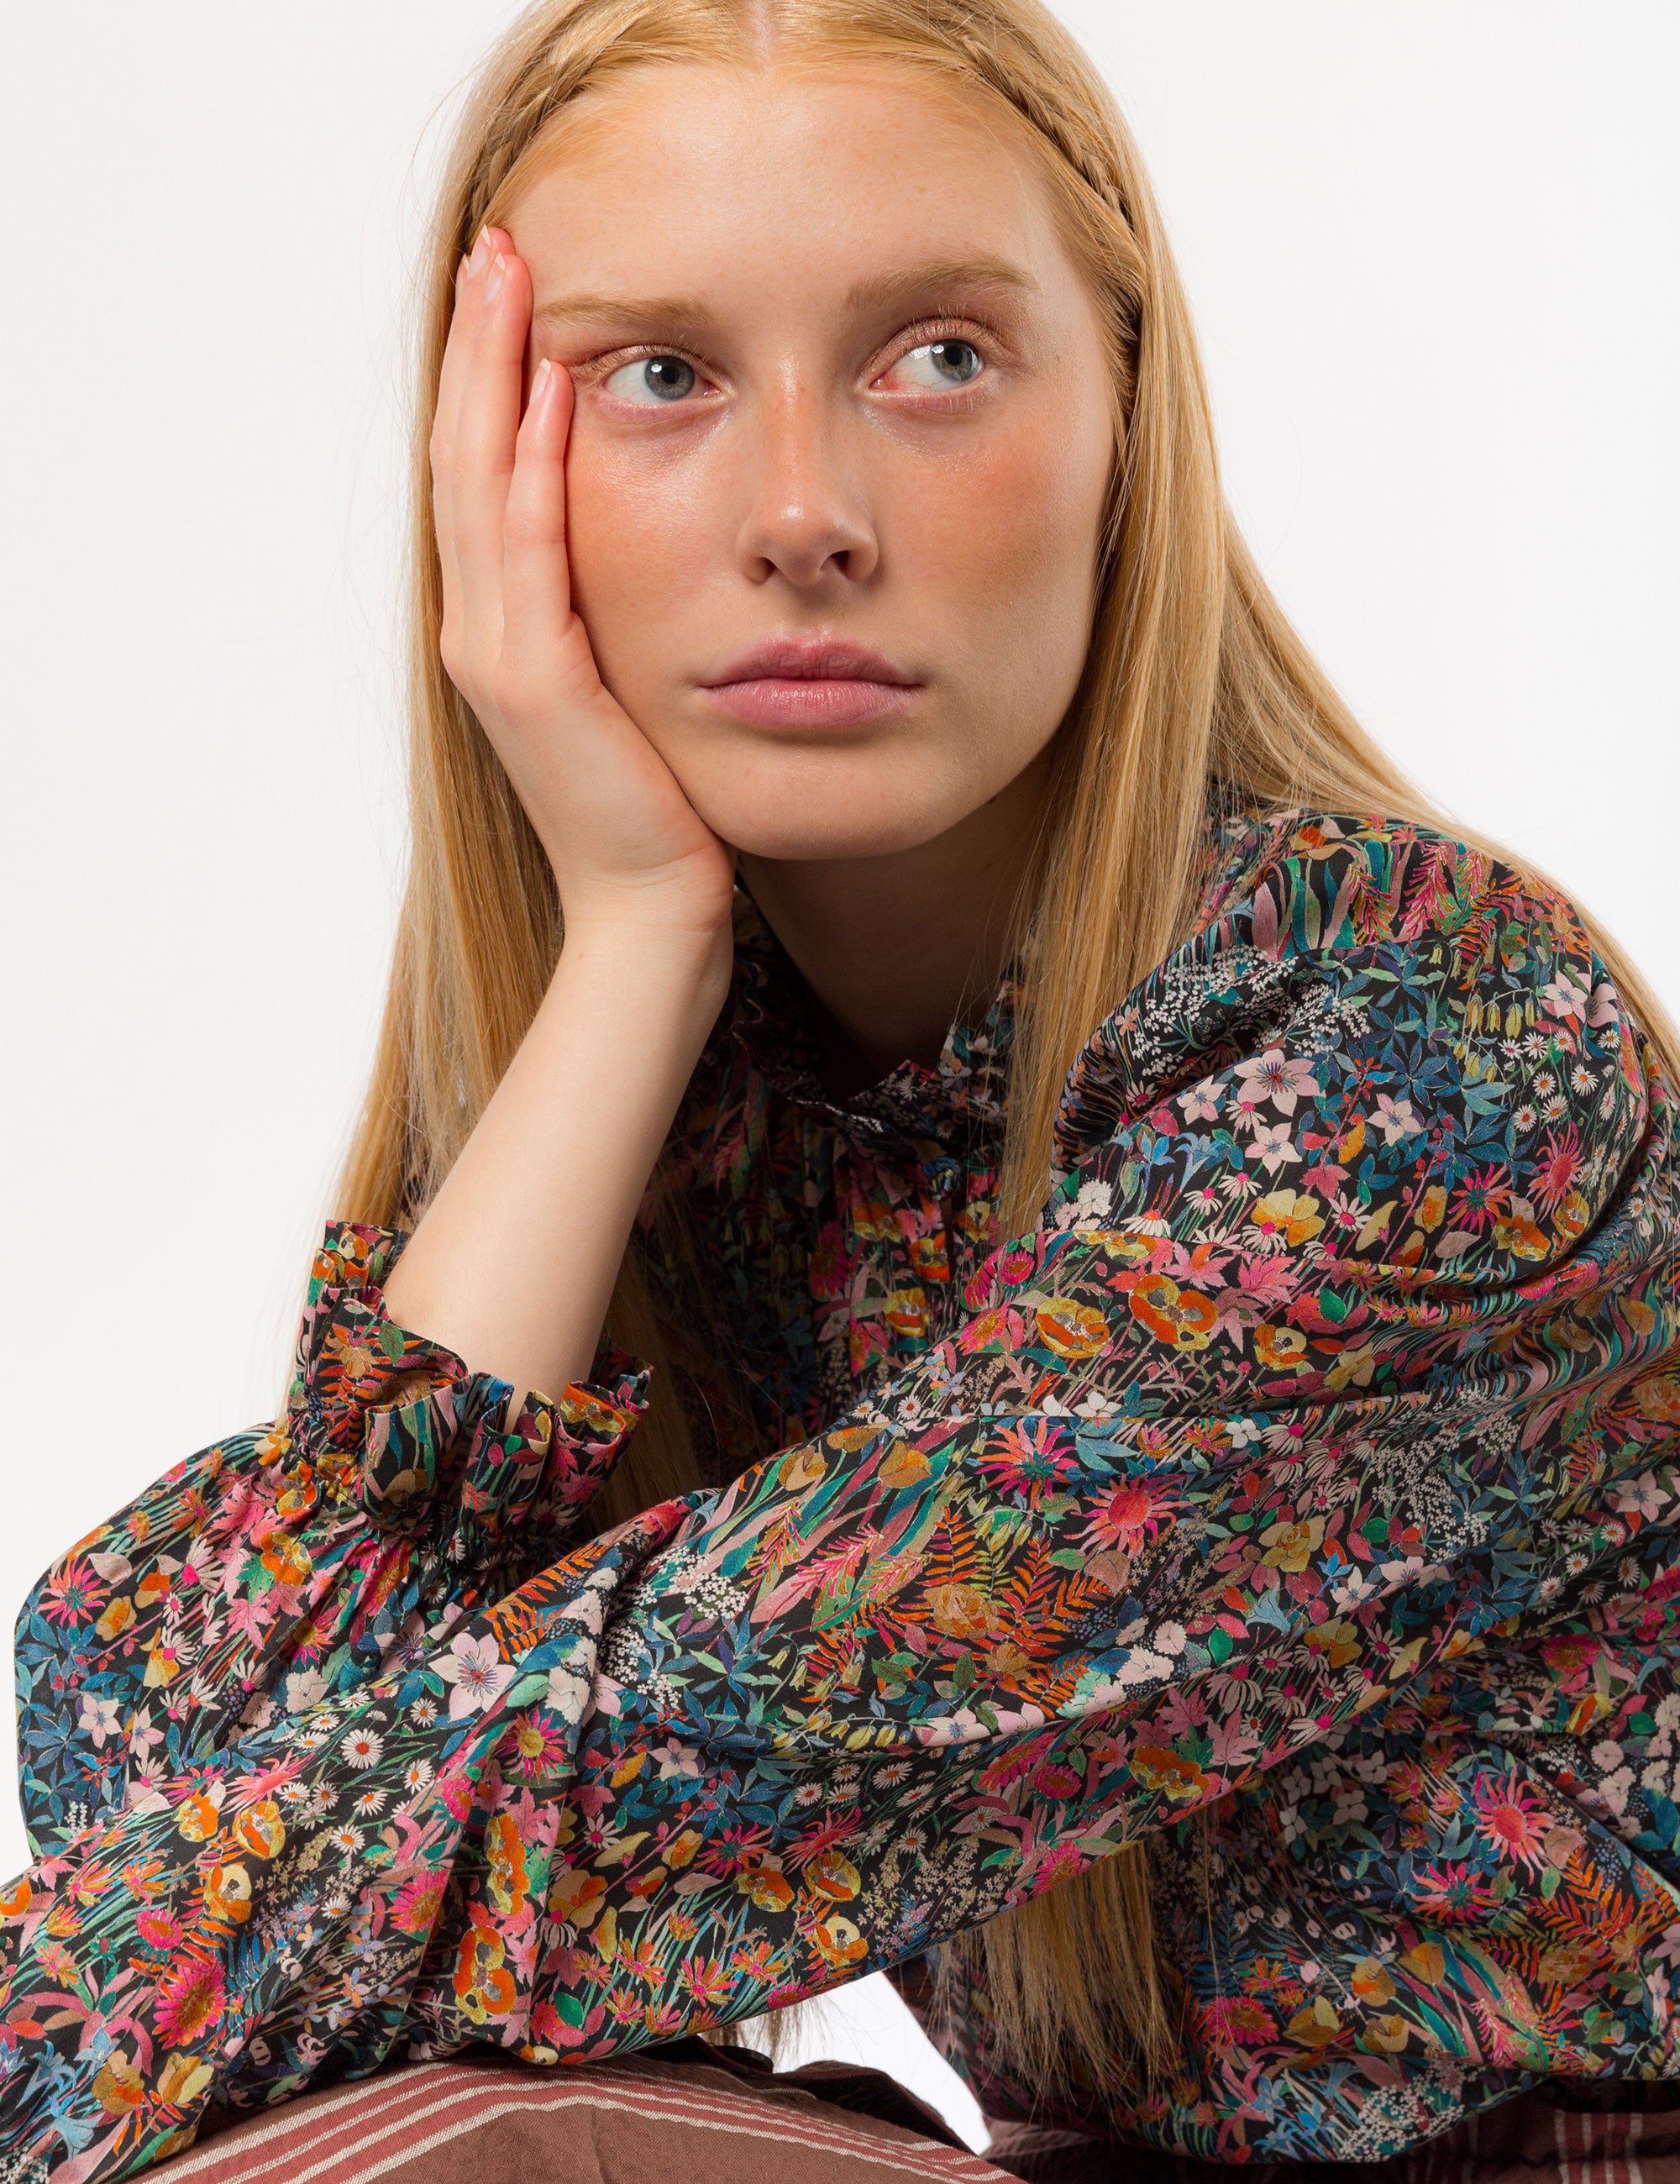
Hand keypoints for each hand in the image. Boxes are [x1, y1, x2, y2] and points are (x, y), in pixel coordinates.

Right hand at [432, 227, 735, 962]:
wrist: (648, 913)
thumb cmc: (658, 812)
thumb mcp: (639, 689)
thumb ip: (625, 614)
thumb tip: (672, 542)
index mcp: (503, 628)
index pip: (485, 476)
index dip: (489, 378)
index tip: (512, 289)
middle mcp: (482, 629)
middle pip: (465, 458)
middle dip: (479, 347)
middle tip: (497, 247)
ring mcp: (498, 653)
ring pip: (481, 485)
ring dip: (493, 376)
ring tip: (506, 281)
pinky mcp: (536, 680)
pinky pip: (531, 550)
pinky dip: (536, 466)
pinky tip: (557, 392)